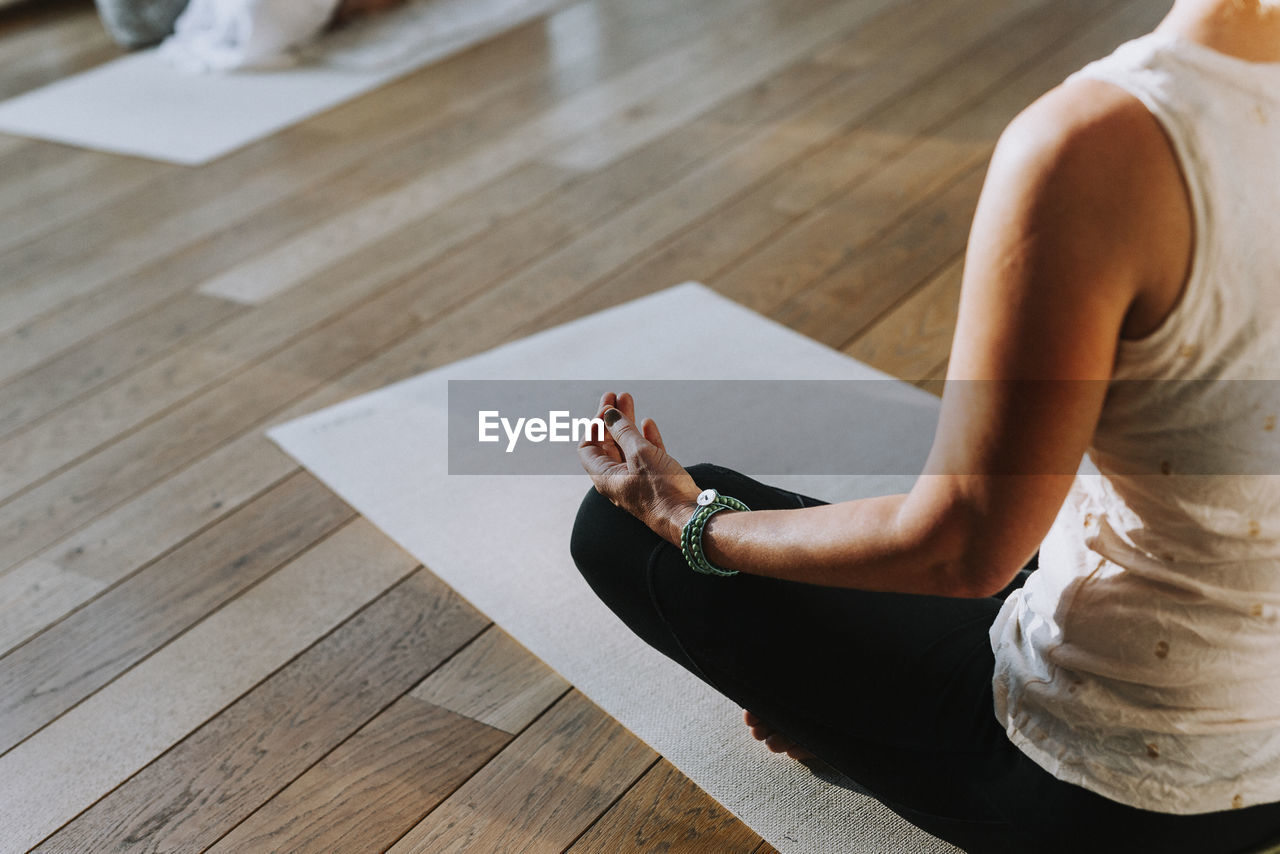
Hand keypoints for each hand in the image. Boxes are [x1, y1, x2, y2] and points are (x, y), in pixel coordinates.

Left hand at [577, 392, 701, 542]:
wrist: (688, 517)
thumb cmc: (661, 489)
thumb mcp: (639, 454)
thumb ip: (623, 431)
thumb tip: (608, 413)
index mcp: (606, 477)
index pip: (588, 448)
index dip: (594, 426)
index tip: (606, 408)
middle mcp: (618, 480)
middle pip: (607, 445)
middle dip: (610, 419)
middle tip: (615, 396)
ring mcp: (637, 480)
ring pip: (627, 447)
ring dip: (627, 424)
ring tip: (629, 400)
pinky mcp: (656, 481)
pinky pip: (646, 456)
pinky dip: (645, 438)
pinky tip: (648, 423)